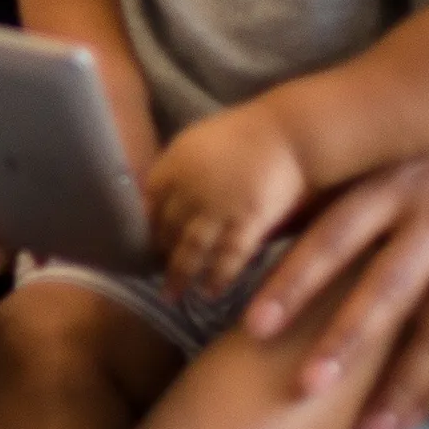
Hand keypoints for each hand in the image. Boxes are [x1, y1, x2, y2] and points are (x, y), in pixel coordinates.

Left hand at [144, 104, 308, 299]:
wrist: (291, 132)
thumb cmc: (245, 134)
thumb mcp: (197, 143)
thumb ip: (178, 171)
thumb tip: (159, 199)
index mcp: (175, 165)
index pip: (147, 204)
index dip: (142, 227)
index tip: (137, 243)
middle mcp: (191, 188)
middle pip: (166, 230)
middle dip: (159, 254)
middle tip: (153, 274)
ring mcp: (219, 207)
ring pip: (191, 250)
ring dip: (180, 276)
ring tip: (172, 295)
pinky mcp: (248, 222)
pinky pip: (228, 257)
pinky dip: (217, 277)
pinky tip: (209, 292)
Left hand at [240, 124, 428, 428]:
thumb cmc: (428, 150)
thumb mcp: (378, 156)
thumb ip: (320, 195)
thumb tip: (244, 225)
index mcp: (387, 186)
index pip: (331, 237)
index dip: (292, 281)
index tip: (253, 327)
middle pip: (384, 288)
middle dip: (345, 341)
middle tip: (305, 388)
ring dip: (403, 384)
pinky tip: (411, 417)